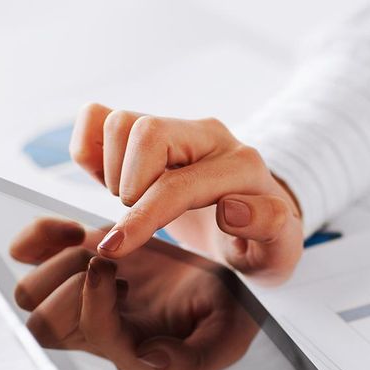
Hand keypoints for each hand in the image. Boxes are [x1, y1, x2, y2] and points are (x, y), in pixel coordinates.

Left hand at [9, 218, 258, 369]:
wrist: (223, 271)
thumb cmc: (226, 307)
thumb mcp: (228, 334)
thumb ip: (195, 361)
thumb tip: (152, 359)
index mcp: (133, 351)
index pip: (91, 338)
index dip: (95, 302)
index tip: (116, 266)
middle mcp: (99, 331)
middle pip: (44, 326)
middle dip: (70, 286)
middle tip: (109, 259)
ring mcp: (81, 298)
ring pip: (29, 296)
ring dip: (56, 264)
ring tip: (98, 247)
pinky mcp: (73, 264)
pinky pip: (25, 255)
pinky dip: (37, 238)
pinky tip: (73, 230)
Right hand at [69, 103, 303, 283]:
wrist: (257, 228)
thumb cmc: (263, 245)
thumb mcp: (279, 250)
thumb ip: (268, 226)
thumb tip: (231, 207)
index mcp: (241, 166)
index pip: (177, 183)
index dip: (141, 216)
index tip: (117, 247)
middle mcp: (208, 137)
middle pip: (144, 132)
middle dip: (126, 186)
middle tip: (136, 221)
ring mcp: (178, 130)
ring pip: (119, 121)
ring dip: (110, 168)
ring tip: (129, 202)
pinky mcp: (153, 132)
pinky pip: (101, 118)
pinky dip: (90, 147)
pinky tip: (108, 180)